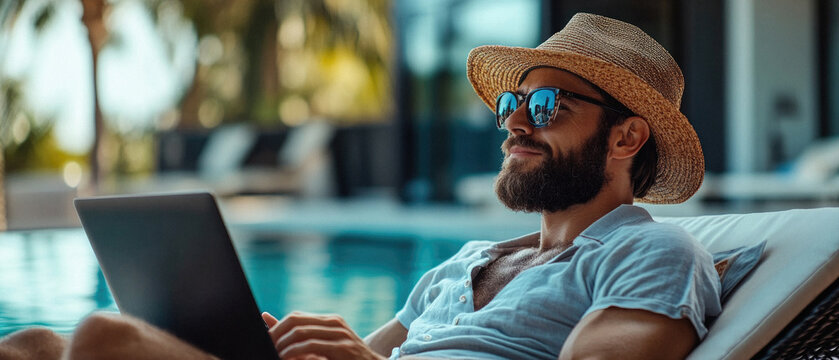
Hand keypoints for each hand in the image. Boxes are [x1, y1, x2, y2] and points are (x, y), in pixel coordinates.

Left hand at [262, 311, 385, 359]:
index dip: (277, 328)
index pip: (295, 316)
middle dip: (276, 335)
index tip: (266, 341)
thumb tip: (266, 318)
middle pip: (295, 321)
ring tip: (275, 355)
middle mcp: (335, 323)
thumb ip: (302, 337)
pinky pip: (312, 345)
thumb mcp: (325, 347)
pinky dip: (295, 352)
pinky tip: (288, 358)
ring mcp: (340, 334)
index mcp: (330, 320)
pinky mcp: (343, 348)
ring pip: (301, 332)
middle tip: (266, 347)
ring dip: (283, 346)